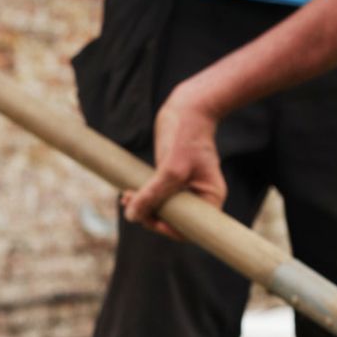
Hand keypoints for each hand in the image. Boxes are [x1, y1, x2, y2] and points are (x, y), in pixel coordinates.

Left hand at [121, 85, 226, 240]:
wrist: (188, 106)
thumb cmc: (187, 135)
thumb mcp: (170, 168)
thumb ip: (152, 194)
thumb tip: (132, 216)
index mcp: (211, 199)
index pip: (191, 228)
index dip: (170, 230)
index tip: (150, 220)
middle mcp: (200, 198)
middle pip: (175, 221)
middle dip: (152, 217)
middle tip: (131, 209)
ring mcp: (186, 190)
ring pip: (164, 209)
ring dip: (144, 207)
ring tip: (125, 198)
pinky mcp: (172, 180)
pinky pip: (158, 196)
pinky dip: (143, 197)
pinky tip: (128, 194)